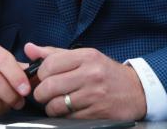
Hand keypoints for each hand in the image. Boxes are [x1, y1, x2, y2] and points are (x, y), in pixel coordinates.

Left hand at [25, 42, 145, 119]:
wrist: (137, 91)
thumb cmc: (106, 73)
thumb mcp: (85, 57)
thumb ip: (55, 54)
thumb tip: (29, 49)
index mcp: (86, 57)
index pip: (49, 64)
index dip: (40, 74)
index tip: (42, 79)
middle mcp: (91, 74)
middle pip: (49, 87)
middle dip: (41, 94)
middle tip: (45, 95)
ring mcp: (94, 95)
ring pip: (56, 105)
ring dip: (51, 108)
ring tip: (57, 104)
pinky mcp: (97, 113)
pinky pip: (68, 118)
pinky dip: (64, 117)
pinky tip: (70, 111)